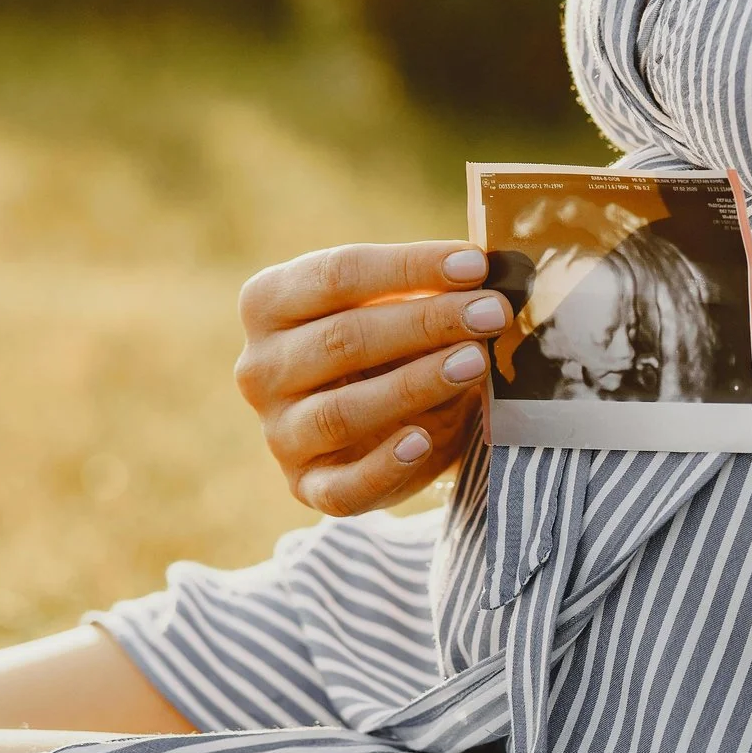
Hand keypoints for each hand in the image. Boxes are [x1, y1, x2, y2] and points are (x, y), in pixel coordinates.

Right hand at [235, 242, 504, 515]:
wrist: (385, 428)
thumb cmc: (394, 349)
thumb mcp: (402, 309)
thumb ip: (430, 288)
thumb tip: (486, 269)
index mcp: (269, 303)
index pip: (338, 275)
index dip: (410, 267)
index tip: (475, 265)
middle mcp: (259, 368)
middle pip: (343, 338)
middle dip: (427, 322)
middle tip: (492, 313)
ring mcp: (279, 432)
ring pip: (342, 411)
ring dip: (415, 385)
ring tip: (476, 363)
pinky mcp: (307, 485)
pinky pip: (342, 487)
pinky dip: (384, 466)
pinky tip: (423, 441)